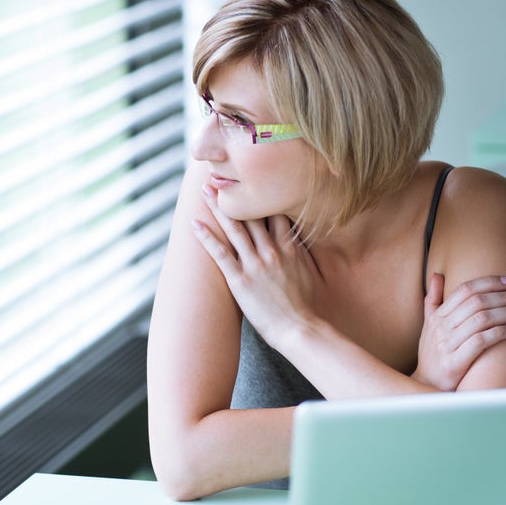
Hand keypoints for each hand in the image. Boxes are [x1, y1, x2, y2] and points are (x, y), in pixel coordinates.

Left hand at [191, 185, 319, 348]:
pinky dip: (206, 237)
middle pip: (250, 214)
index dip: (258, 193)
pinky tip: (194, 223)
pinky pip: (220, 254)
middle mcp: (271, 250)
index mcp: (289, 246)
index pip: (272, 211)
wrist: (300, 329)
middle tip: (219, 175)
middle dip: (234, 193)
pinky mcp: (240, 280)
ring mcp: (254, 264)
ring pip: (233, 228)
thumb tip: (298, 239)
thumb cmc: (307, 306)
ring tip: (204, 190)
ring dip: (217, 207)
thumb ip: (302, 252)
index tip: (248, 179)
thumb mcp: (311, 272)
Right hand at [413, 273, 505, 389]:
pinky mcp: (455, 361)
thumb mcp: (429, 325)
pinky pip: (481, 341)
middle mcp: (440, 328)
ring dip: (505, 313)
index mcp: (436, 316)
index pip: (464, 290)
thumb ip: (433, 300)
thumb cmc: (432, 353)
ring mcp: (447, 344)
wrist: (426, 384)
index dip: (487, 282)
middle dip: (501, 297)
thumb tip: (437, 275)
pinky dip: (500, 333)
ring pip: (481, 320)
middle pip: (475, 302)